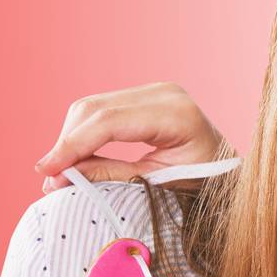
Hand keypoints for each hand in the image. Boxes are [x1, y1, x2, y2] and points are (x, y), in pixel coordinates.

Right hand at [36, 81, 232, 191]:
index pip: (110, 122)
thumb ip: (110, 176)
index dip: (73, 145)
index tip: (46, 170)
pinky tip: (75, 157)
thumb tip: (58, 178)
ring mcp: (154, 90)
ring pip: (92, 107)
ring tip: (60, 172)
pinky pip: (102, 109)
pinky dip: (84, 133)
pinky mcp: (144, 96)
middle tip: (49, 178)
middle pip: (95, 109)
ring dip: (71, 138)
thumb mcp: (158, 185)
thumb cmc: (204, 184)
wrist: (230, 171)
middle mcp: (164, 93)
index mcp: (176, 114)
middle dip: (67, 142)